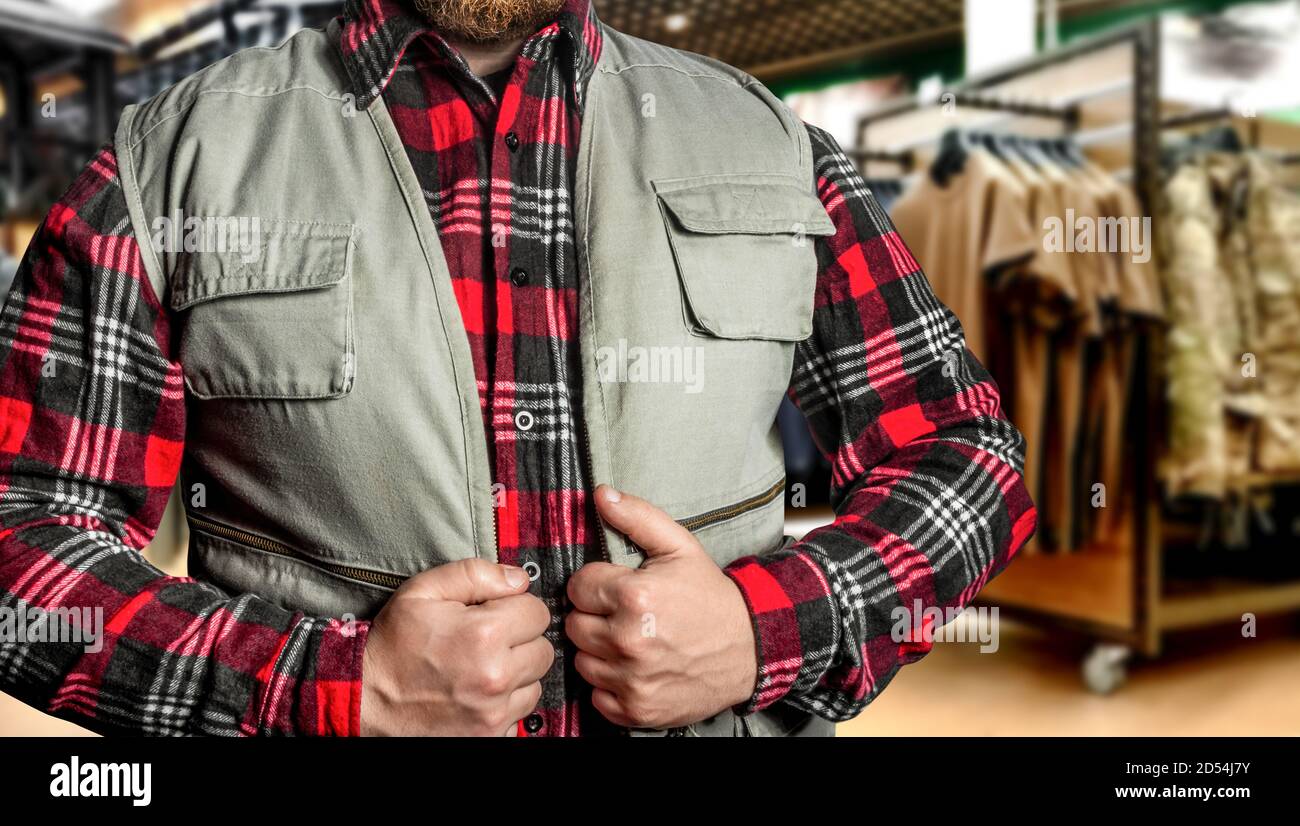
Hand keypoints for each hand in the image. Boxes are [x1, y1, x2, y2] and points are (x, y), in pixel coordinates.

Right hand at [360, 559, 552, 735]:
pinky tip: (478, 691)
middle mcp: (496, 677)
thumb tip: (518, 580)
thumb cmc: (392, 645)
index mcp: (485, 634)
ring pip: (536, 682)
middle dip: (520, 640)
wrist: (363, 698)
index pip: (538, 612)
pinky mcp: (490, 735)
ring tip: (481, 666)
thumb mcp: (423, 591)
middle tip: (488, 640)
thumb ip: (475, 574)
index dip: (516, 608)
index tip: (494, 614)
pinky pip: (520, 712)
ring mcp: (494, 712)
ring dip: (517, 673)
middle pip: (543, 649)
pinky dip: (505, 701)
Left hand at [565, 486, 758, 728]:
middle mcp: (629, 640)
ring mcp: (631, 679)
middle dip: (595, 616)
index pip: (578, 586)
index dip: (596, 584)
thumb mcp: (680, 547)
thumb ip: (637, 517)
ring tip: (630, 640)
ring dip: (599, 650)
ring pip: (582, 660)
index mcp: (635, 596)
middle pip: (574, 624)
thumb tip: (601, 494)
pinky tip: (634, 668)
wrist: (750, 646)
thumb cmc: (710, 596)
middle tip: (624, 614)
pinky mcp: (636, 709)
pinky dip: (610, 684)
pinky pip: (597, 696)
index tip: (617, 587)